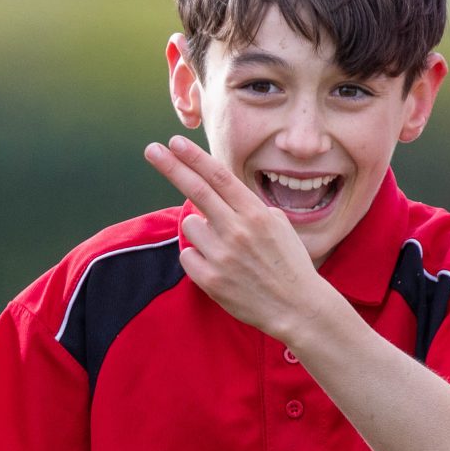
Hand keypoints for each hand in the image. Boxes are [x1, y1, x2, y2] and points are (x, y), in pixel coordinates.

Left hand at [143, 135, 329, 340]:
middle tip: (152, 150)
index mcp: (255, 214)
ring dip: (200, 229)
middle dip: (171, 166)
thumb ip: (249, 207)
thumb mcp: (279, 226)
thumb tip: (220, 194)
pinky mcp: (211, 280)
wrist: (298, 308)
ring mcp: (222, 256)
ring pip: (190, 225)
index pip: (219, 176)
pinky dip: (197, 257)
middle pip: (196, 189)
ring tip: (225, 248)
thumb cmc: (289, 264)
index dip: (194, 157)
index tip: (175, 142)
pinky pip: (187, 255)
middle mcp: (237, 230)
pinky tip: (220, 267)